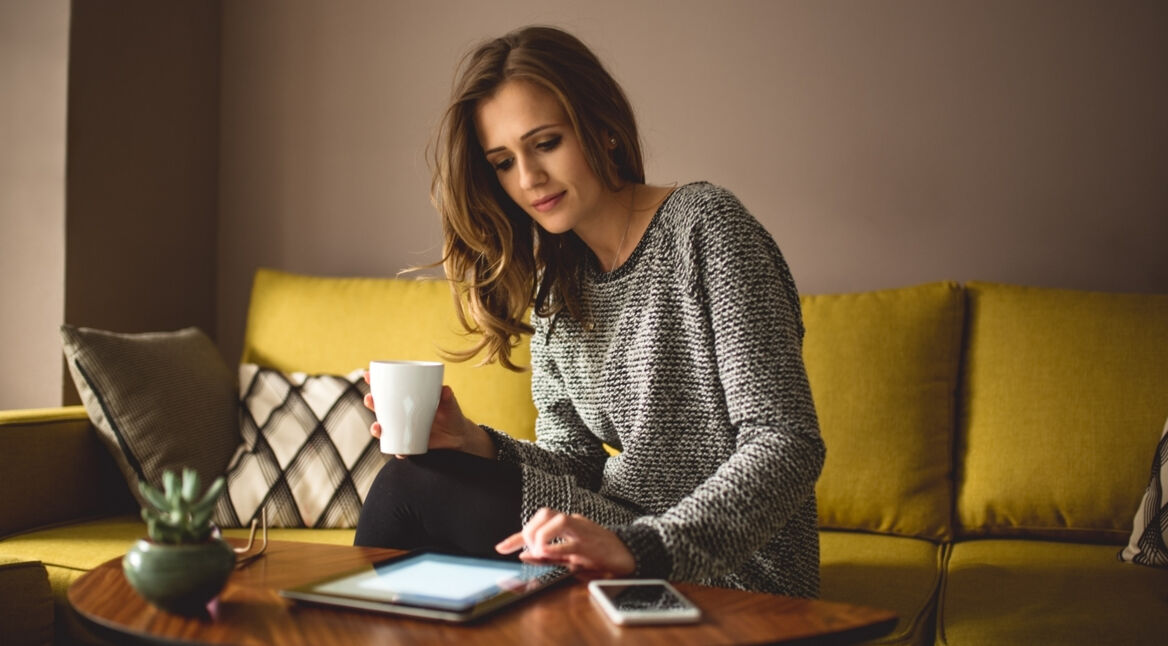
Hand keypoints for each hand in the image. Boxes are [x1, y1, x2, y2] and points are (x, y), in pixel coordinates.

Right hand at [362, 372, 494, 458]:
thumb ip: (448, 396)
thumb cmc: (450, 413)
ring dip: (376, 428)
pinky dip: (397, 451)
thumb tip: (445, 390)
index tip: (367, 374)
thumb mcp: (449, 403)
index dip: (374, 382)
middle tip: (370, 399)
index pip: (387, 389)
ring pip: (383, 429)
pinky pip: (399, 449)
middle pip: (379, 407)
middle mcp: (400, 414)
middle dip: (371, 402)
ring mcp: (403, 429)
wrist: (458, 436)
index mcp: (406, 400)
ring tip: (378, 427)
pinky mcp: (409, 444)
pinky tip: (398, 453)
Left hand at [495, 508, 635, 575]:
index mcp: (568, 525)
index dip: (516, 536)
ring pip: (556, 520)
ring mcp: (584, 531)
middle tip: (528, 549)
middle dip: (530, 530)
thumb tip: (524, 555)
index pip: (537, 524)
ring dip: (541, 536)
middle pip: (545, 513)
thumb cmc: (601, 556)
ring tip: (539, 551)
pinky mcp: (592, 543)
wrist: (631, 556)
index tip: (500, 548)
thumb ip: (549, 556)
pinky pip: (570, 541)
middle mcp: (574, 523)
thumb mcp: (572, 557)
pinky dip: (556, 547)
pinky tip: (548, 554)